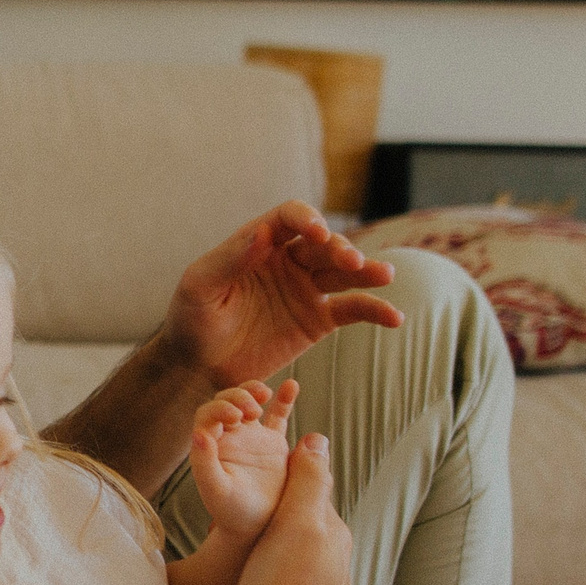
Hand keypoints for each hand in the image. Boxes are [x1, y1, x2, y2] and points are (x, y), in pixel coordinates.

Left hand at [161, 202, 401, 387]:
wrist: (199, 366)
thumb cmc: (191, 320)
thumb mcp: (200, 286)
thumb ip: (229, 259)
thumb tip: (262, 233)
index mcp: (258, 243)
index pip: (290, 218)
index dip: (308, 219)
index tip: (318, 233)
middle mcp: (287, 260)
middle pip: (324, 243)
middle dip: (340, 248)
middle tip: (352, 262)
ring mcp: (306, 289)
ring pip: (344, 272)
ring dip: (367, 271)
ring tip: (385, 275)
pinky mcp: (317, 320)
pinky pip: (352, 309)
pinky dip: (375, 310)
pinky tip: (394, 317)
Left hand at [188, 379, 296, 542]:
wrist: (259, 528)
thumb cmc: (232, 513)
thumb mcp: (217, 492)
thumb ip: (204, 464)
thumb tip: (198, 434)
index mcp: (210, 445)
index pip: (208, 414)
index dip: (219, 407)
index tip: (235, 415)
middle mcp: (228, 437)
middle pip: (227, 401)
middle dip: (238, 397)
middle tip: (252, 410)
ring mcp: (251, 438)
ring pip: (249, 402)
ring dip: (254, 391)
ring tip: (264, 394)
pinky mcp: (272, 443)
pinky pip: (278, 416)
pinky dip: (284, 400)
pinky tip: (292, 385)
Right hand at [229, 431, 350, 584]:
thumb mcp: (296, 525)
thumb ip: (308, 481)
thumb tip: (317, 438)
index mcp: (333, 533)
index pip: (312, 489)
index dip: (283, 476)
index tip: (255, 472)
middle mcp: (335, 560)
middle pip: (305, 520)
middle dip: (279, 511)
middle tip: (243, 511)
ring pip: (297, 551)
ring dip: (276, 543)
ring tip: (248, 549)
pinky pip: (290, 576)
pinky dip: (273, 569)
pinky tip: (256, 580)